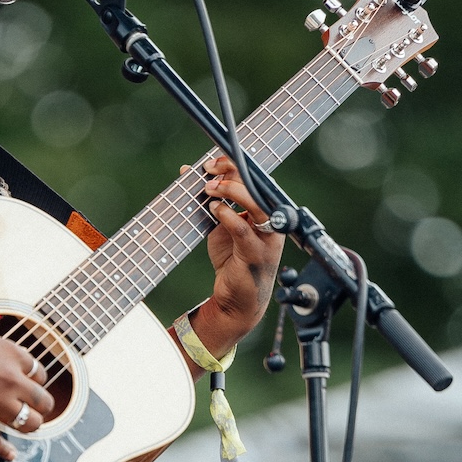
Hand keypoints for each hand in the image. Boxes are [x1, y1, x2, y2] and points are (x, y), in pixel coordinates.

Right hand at [0, 322, 52, 460]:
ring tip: (25, 427)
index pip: (39, 373)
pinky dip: (3, 451)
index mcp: (10, 353)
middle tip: (35, 409)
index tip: (30, 386)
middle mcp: (10, 378)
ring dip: (29, 426)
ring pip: (29, 423)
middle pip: (42, 400)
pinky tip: (9, 455)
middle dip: (41, 407)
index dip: (36, 382)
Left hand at [189, 153, 283, 354]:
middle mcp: (272, 221)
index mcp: (267, 211)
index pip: (255, 179)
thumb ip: (210, 200)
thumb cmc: (232, 261)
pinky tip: (213, 210)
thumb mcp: (219, 225)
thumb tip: (188, 172)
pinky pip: (243, 229)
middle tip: (209, 170)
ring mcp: (267, 238)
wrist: (237, 301)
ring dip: (230, 191)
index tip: (212, 161)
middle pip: (258, 186)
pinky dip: (227, 216)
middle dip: (232, 173)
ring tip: (209, 189)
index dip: (235, 165)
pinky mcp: (256, 254)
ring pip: (256, 204)